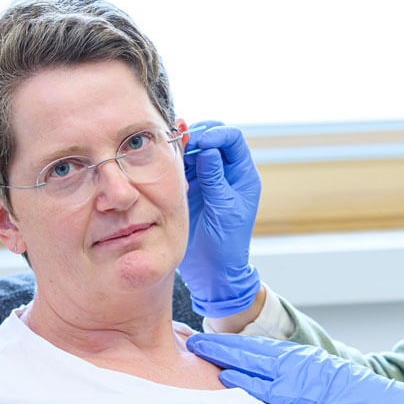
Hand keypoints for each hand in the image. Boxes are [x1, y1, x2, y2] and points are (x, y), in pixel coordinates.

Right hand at [180, 121, 261, 317]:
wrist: (213, 269)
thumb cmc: (227, 243)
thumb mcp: (224, 210)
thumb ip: (216, 179)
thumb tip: (208, 150)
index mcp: (242, 175)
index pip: (232, 139)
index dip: (216, 134)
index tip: (199, 141)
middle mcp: (225, 172)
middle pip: (212, 139)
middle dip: (196, 136)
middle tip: (178, 142)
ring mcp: (206, 179)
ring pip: (193, 150)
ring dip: (180, 148)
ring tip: (164, 151)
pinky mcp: (189, 188)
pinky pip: (180, 167)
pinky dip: (171, 163)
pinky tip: (160, 165)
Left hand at [188, 333, 403, 403]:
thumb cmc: (358, 398)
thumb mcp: (325, 379)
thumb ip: (299, 378)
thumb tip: (276, 382)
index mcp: (302, 358)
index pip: (261, 348)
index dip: (234, 344)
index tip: (212, 341)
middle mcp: (299, 362)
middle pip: (251, 350)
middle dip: (220, 345)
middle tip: (192, 339)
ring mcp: (300, 378)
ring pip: (254, 364)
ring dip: (225, 357)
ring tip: (198, 351)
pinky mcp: (304, 396)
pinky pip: (268, 388)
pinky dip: (246, 381)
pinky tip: (227, 378)